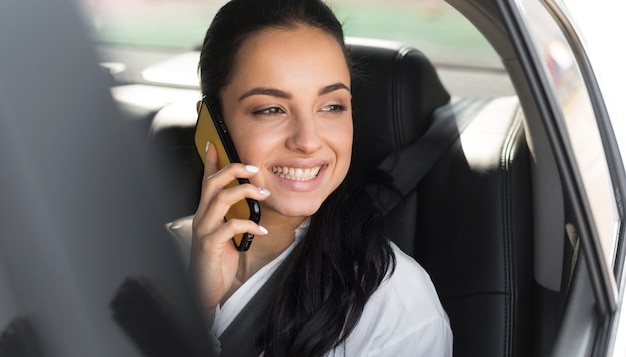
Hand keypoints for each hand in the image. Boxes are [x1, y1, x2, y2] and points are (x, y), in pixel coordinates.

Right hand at [190, 141, 269, 311]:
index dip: (211, 161)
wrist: (204, 291)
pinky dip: (249, 224)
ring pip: (221, 199)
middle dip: (232, 170)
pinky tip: (261, 230)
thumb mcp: (226, 235)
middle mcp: (202, 217)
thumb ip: (233, 217)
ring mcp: (204, 230)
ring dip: (245, 192)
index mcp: (205, 213)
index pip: (206, 181)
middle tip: (253, 168)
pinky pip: (230, 226)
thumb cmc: (216, 261)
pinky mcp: (209, 245)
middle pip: (212, 183)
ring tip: (264, 194)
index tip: (216, 144)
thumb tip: (249, 202)